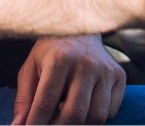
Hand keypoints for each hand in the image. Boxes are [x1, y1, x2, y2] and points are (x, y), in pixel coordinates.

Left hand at [12, 35, 126, 124]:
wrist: (80, 28)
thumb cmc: (51, 52)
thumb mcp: (31, 68)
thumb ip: (24, 99)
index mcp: (60, 58)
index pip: (46, 103)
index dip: (36, 124)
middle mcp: (86, 63)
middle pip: (74, 114)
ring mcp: (106, 70)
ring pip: (96, 117)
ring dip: (79, 125)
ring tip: (65, 118)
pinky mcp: (119, 76)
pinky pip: (110, 111)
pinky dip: (95, 118)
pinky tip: (83, 108)